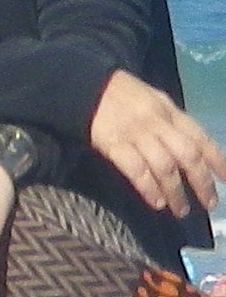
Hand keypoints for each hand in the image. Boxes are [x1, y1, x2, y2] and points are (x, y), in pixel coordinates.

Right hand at [87, 69, 223, 226]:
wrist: (85, 87)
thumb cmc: (125, 96)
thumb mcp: (156, 101)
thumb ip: (174, 125)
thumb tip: (196, 152)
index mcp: (171, 112)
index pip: (202, 138)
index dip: (218, 161)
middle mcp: (158, 124)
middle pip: (187, 156)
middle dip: (201, 182)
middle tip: (209, 203)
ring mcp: (135, 134)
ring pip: (164, 167)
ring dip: (175, 191)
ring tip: (180, 210)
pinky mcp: (113, 144)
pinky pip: (136, 170)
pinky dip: (148, 188)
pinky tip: (155, 202)